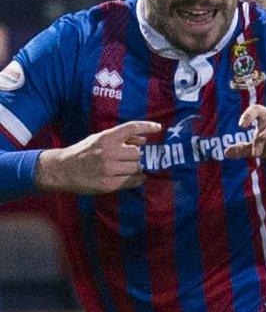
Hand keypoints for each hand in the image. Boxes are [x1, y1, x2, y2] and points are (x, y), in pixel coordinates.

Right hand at [35, 120, 160, 193]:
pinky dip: (137, 179)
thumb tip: (144, 140)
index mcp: (106, 138)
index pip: (131, 127)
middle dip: (136, 156)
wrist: (62, 170)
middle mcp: (108, 152)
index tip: (158, 127)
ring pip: (137, 167)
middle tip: (129, 158)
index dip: (146, 126)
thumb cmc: (83, 152)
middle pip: (137, 153)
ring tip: (128, 168)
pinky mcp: (109, 184)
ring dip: (137, 168)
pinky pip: (133, 181)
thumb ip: (122, 139)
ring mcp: (108, 169)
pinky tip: (134, 177)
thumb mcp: (99, 139)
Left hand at [224, 104, 265, 164]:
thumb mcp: (264, 150)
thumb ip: (246, 150)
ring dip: (265, 135)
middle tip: (243, 127)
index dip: (247, 115)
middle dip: (251, 116)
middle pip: (262, 110)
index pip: (255, 111)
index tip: (240, 126)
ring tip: (257, 151)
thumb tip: (225, 152)